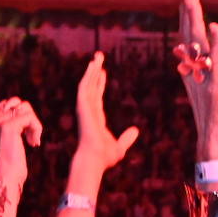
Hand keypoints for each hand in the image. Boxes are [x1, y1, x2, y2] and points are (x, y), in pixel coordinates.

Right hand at [0, 97, 41, 189]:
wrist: (5, 181)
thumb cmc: (9, 167)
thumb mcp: (7, 143)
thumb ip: (10, 125)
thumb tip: (22, 106)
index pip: (7, 106)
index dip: (21, 119)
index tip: (25, 137)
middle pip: (17, 105)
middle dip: (29, 120)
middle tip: (31, 139)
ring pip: (25, 109)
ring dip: (34, 124)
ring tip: (33, 141)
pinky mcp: (8, 127)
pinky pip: (30, 117)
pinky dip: (37, 128)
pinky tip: (34, 143)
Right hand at [72, 52, 137, 172]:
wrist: (94, 160)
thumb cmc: (104, 158)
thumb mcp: (120, 147)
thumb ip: (127, 139)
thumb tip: (136, 130)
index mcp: (96, 119)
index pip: (97, 97)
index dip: (99, 84)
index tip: (102, 73)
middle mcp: (88, 112)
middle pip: (91, 87)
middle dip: (94, 72)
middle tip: (98, 58)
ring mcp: (84, 109)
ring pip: (87, 84)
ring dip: (92, 70)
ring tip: (98, 56)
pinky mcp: (82, 107)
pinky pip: (84, 87)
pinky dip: (88, 76)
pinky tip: (93, 66)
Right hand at [173, 0, 217, 161]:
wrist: (214, 140)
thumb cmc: (215, 118)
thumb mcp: (208, 91)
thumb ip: (204, 74)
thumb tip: (202, 64)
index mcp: (193, 70)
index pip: (187, 38)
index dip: (186, 17)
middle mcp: (196, 70)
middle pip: (190, 33)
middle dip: (189, 8)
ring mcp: (204, 76)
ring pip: (198, 42)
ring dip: (195, 18)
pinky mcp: (216, 84)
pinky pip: (215, 60)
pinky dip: (215, 43)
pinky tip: (213, 26)